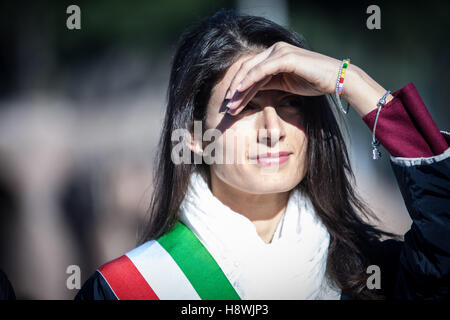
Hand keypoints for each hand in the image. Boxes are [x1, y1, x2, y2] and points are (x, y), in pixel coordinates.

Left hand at [224, 41, 340, 114]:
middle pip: (247, 69)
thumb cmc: (313, 82)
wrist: (336, 79)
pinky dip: (249, 81)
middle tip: (227, 106)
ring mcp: (279, 51)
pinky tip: (240, 92)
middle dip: (235, 88)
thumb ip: (268, 83)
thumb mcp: (285, 84)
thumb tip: (252, 91)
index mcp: (275, 54)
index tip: (232, 103)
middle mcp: (275, 49)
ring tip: (231, 104)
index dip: (239, 87)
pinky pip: (261, 70)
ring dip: (239, 88)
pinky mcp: (285, 57)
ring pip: (251, 70)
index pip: (251, 70)